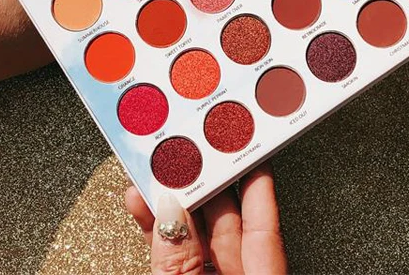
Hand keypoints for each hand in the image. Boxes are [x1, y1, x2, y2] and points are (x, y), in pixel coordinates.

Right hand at [125, 163, 287, 274]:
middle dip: (205, 184)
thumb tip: (172, 213)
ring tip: (155, 171)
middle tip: (188, 149)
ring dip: (173, 204)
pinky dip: (158, 234)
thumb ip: (181, 262)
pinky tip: (143, 206)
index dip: (255, 180)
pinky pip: (173, 258)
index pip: (265, 224)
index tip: (245, 145)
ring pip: (196, 237)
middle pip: (228, 223)